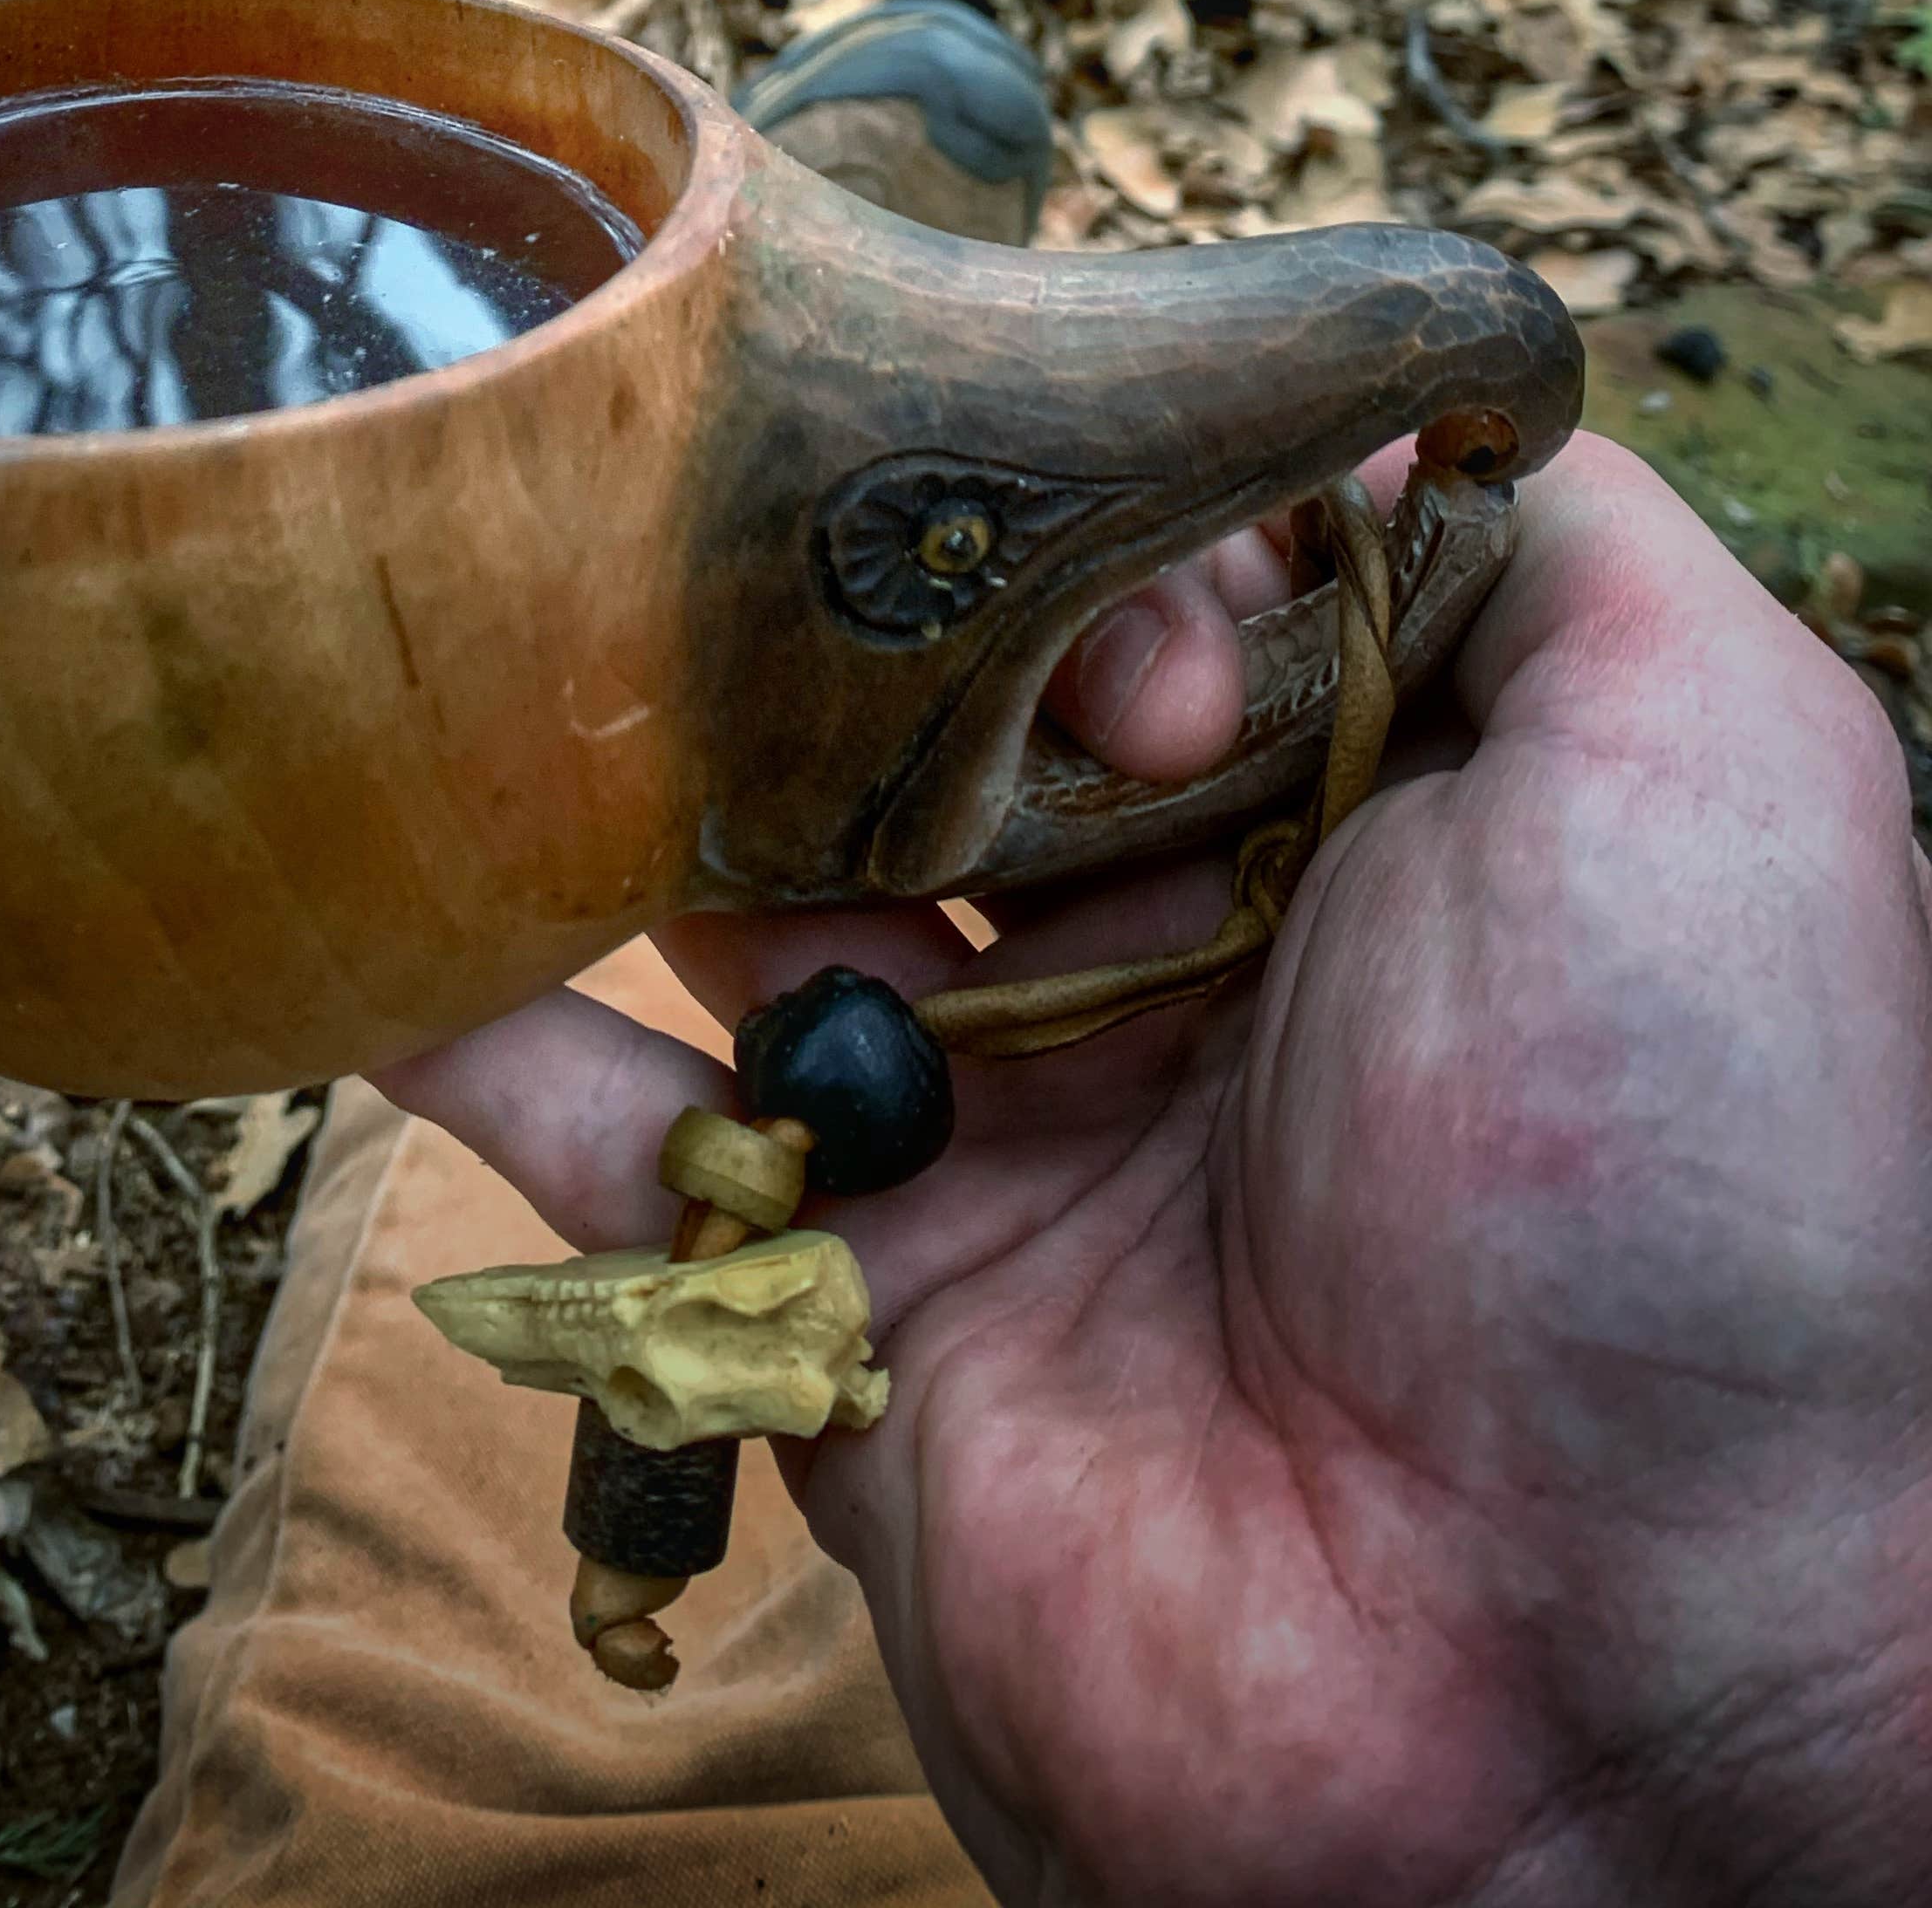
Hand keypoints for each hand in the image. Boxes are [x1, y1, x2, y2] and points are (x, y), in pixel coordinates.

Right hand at [377, 440, 1931, 1907]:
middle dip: (851, 639)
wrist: (1593, 1670)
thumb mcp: (1711, 755)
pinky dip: (476, 1030)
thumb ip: (1562, 534)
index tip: (1088, 599)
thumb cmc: (1675, 1170)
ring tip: (492, 626)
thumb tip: (1378, 398)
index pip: (1141, 595)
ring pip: (749, 902)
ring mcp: (995, 1138)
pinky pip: (623, 1151)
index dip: (1090, 550)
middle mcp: (1169, 963)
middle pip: (927, 725)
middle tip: (818, 622)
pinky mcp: (851, 1306)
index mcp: (1352, 830)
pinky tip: (357, 904)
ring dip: (629, 777)